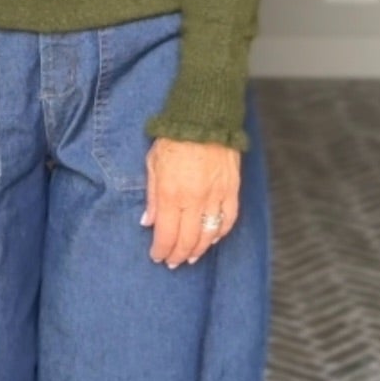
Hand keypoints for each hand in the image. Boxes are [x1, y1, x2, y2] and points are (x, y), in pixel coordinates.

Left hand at [141, 137, 240, 267]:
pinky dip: (220, 233)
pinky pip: (228, 219)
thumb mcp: (152, 165)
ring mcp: (215, 196)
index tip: (157, 256)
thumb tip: (148, 222)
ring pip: (209, 234)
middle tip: (173, 262)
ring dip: (199, 249)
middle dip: (178, 255)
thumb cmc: (173, 139)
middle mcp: (194, 200)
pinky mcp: (231, 189)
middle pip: (188, 240)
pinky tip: (212, 239)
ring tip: (191, 256)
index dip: (161, 251)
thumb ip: (152, 197)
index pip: (166, 235)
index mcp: (171, 194)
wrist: (204, 118)